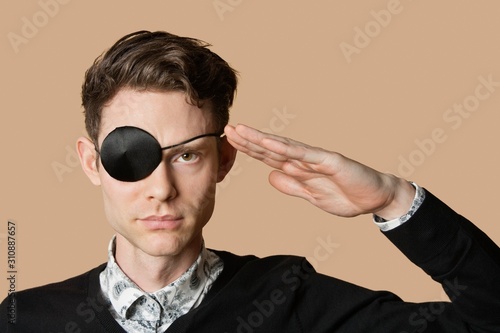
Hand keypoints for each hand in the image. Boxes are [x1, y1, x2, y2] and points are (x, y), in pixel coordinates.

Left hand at [224, 124, 414, 218]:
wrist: (376, 199)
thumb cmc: (347, 196)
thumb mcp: (312, 197)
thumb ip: (291, 186)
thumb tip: (269, 176)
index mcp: (299, 169)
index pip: (268, 157)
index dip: (249, 149)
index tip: (230, 141)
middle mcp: (304, 160)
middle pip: (271, 148)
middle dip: (248, 140)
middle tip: (226, 129)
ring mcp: (316, 158)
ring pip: (283, 147)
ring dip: (260, 139)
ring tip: (240, 130)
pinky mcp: (329, 161)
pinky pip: (304, 154)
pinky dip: (285, 148)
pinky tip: (268, 141)